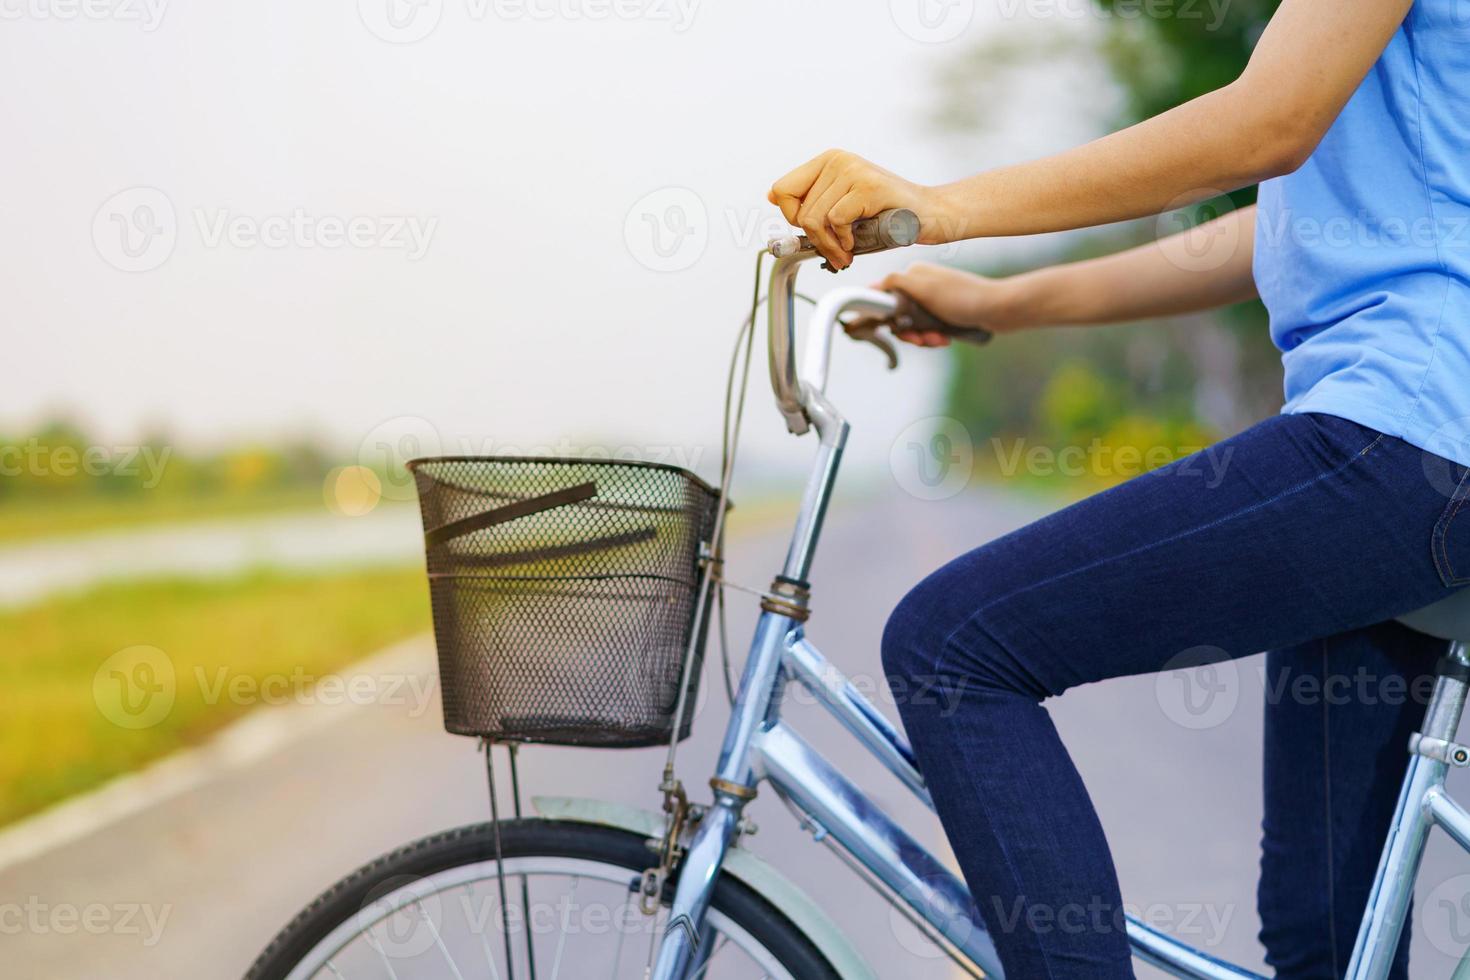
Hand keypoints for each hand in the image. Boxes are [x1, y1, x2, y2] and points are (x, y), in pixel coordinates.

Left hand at [768, 150, 948, 269]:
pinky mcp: (867, 186)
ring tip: (845, 252)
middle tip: (836, 252)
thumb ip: (811, 202)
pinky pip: (835, 221)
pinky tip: (856, 243)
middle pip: (798, 211)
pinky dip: (843, 241)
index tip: (815, 230)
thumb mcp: (842, 210)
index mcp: (828, 161)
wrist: (930, 216)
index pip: (782, 190)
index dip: (792, 218)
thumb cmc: (885, 217)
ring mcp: (853, 170)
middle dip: (815, 240)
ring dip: (829, 246)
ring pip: (814, 219)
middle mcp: (838, 160)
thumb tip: (771, 196)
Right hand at [873, 262, 1023, 346]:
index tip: (895, 330)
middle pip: (899, 316)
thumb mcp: (924, 288)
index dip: (886, 317)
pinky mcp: (945, 313)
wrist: (998, 309)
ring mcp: (934, 299)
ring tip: (938, 340)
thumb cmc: (962, 298)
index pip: (885, 297)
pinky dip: (934, 336)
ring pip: (914, 326)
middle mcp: (921, 284)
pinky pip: (929, 329)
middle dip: (909, 332)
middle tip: (920, 339)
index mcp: (913, 274)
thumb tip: (870, 286)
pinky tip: (945, 339)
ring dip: (923, 337)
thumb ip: (895, 283)